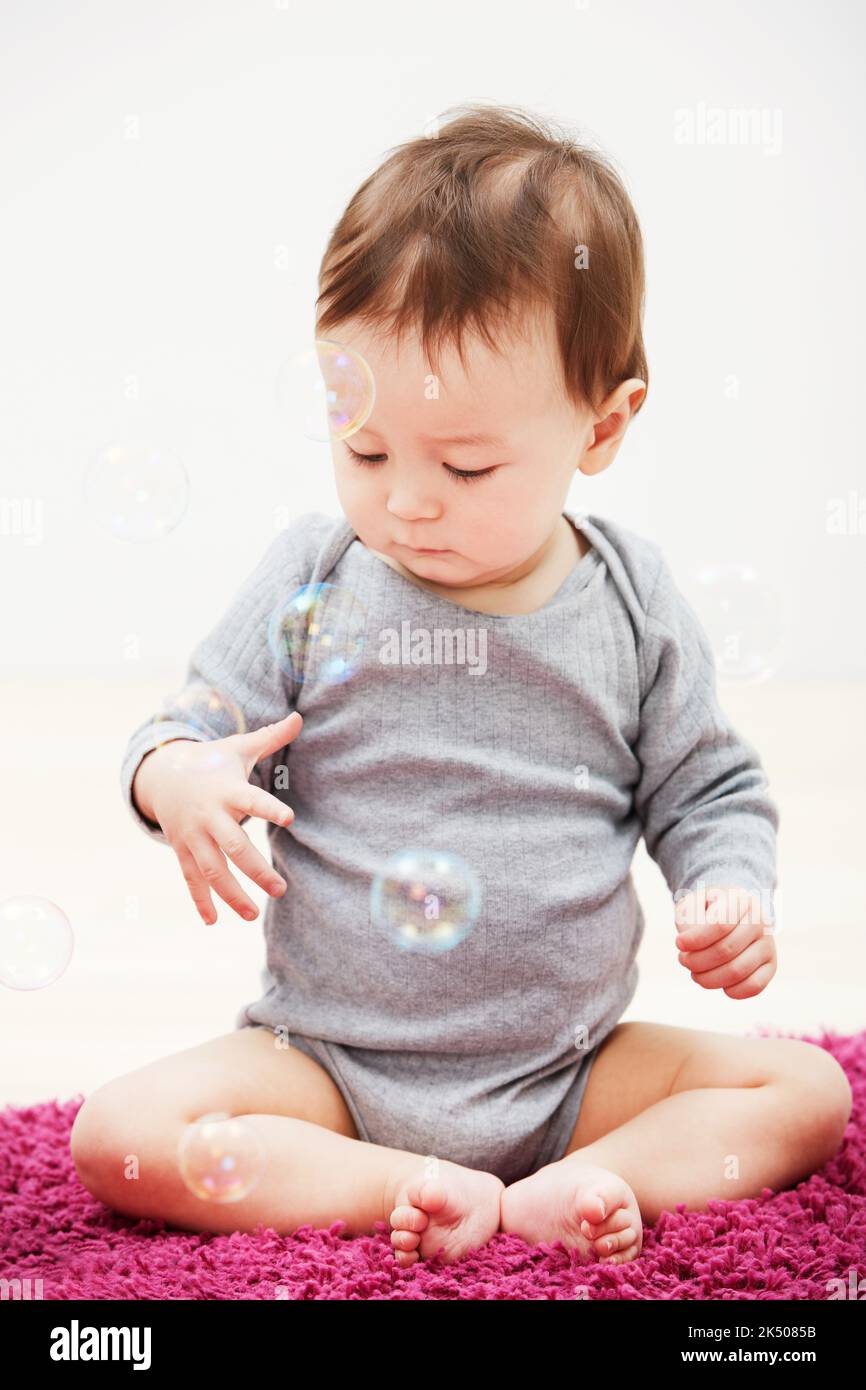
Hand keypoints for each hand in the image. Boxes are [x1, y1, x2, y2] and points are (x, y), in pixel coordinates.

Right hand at [133, 711, 302, 924]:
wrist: (163, 775)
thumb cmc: (212, 762)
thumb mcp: (238, 747)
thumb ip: (271, 737)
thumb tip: (300, 716)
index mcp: (227, 790)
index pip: (251, 799)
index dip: (269, 807)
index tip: (289, 818)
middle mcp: (209, 816)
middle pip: (233, 846)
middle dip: (256, 870)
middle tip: (281, 889)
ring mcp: (193, 836)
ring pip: (212, 870)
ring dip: (231, 894)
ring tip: (253, 914)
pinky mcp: (183, 850)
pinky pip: (190, 879)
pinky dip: (200, 901)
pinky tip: (213, 922)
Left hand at [673, 884, 776, 998]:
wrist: (729, 913)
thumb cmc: (706, 910)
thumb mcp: (692, 905)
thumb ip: (688, 921)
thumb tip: (690, 947)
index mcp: (740, 900)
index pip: (720, 924)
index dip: (696, 939)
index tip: (679, 944)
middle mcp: (760, 921)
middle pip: (726, 951)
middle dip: (697, 961)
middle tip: (683, 960)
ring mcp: (768, 944)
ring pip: (737, 971)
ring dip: (708, 978)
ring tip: (695, 973)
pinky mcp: (771, 965)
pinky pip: (754, 986)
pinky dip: (731, 991)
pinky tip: (716, 981)